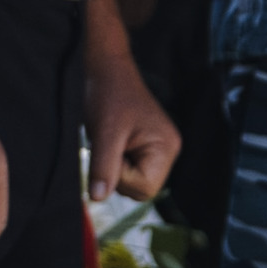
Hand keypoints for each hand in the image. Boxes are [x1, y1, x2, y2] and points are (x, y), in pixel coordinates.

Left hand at [86, 53, 181, 203]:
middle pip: (141, 189)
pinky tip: (114, 141)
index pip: (144, 189)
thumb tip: (98, 198)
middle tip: (109, 145)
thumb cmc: (108, 94)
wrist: (106, 69)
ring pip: (134, 182)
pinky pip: (131, 170)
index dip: (120, 178)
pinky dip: (117, 161)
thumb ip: (103, 167)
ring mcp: (159, 149)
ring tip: (111, 140)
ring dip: (116, 167)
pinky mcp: (147, 147)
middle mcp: (169, 150)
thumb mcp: (104, 133)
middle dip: (118, 174)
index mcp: (166, 147)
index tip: (110, 151)